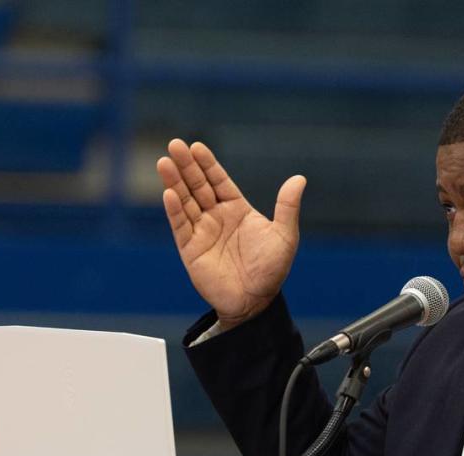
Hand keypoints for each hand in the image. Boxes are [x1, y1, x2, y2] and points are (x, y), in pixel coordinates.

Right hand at [156, 139, 306, 329]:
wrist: (255, 302)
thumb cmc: (271, 271)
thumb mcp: (285, 236)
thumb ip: (287, 207)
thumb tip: (299, 178)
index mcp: (237, 210)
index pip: (219, 181)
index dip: (208, 164)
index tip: (196, 146)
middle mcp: (217, 218)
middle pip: (198, 186)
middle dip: (186, 166)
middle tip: (175, 145)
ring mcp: (202, 232)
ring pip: (185, 202)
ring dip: (175, 182)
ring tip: (164, 162)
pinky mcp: (191, 250)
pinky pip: (180, 226)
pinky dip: (175, 210)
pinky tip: (169, 194)